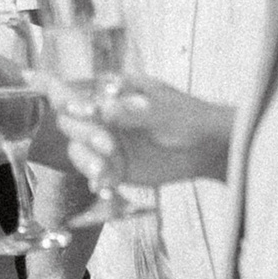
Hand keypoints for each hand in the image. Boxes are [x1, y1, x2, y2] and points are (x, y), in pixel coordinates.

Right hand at [63, 75, 234, 196]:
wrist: (206, 149)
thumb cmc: (189, 119)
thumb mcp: (164, 112)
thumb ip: (133, 111)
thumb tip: (102, 108)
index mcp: (112, 92)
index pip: (80, 93)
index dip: (71, 100)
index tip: (78, 110)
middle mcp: (103, 116)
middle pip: (72, 122)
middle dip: (83, 134)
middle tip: (106, 146)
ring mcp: (105, 141)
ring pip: (78, 149)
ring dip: (86, 160)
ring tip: (102, 173)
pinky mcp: (112, 165)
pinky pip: (94, 172)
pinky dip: (97, 179)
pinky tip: (105, 186)